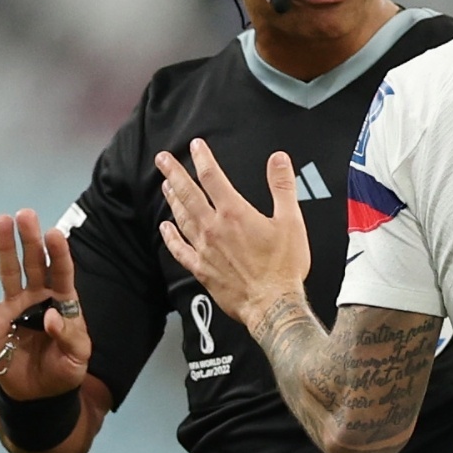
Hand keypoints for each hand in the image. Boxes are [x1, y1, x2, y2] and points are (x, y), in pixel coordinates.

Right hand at [0, 212, 91, 400]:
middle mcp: (37, 296)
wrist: (36, 393)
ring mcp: (12, 305)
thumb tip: (50, 317)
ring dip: (4, 246)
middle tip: (25, 214)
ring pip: (7, 271)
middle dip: (30, 240)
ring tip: (0, 220)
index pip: (61, 273)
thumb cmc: (62, 371)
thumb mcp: (77, 358)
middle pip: (34, 263)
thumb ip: (69, 336)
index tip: (54, 233)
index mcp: (62, 302)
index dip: (59, 254)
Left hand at [157, 141, 310, 329]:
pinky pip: (180, 250)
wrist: (272, 305)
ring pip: (181, 218)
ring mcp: (204, 249)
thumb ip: (282, 187)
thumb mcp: (291, 221)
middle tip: (162, 159)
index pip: (212, 177)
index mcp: (234, 213)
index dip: (202, 158)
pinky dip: (170, 237)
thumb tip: (278, 159)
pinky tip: (165, 228)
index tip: (195, 146)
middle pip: (188, 193)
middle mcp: (213, 228)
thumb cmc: (283, 267)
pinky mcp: (202, 269)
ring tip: (165, 185)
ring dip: (172, 199)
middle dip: (173, 173)